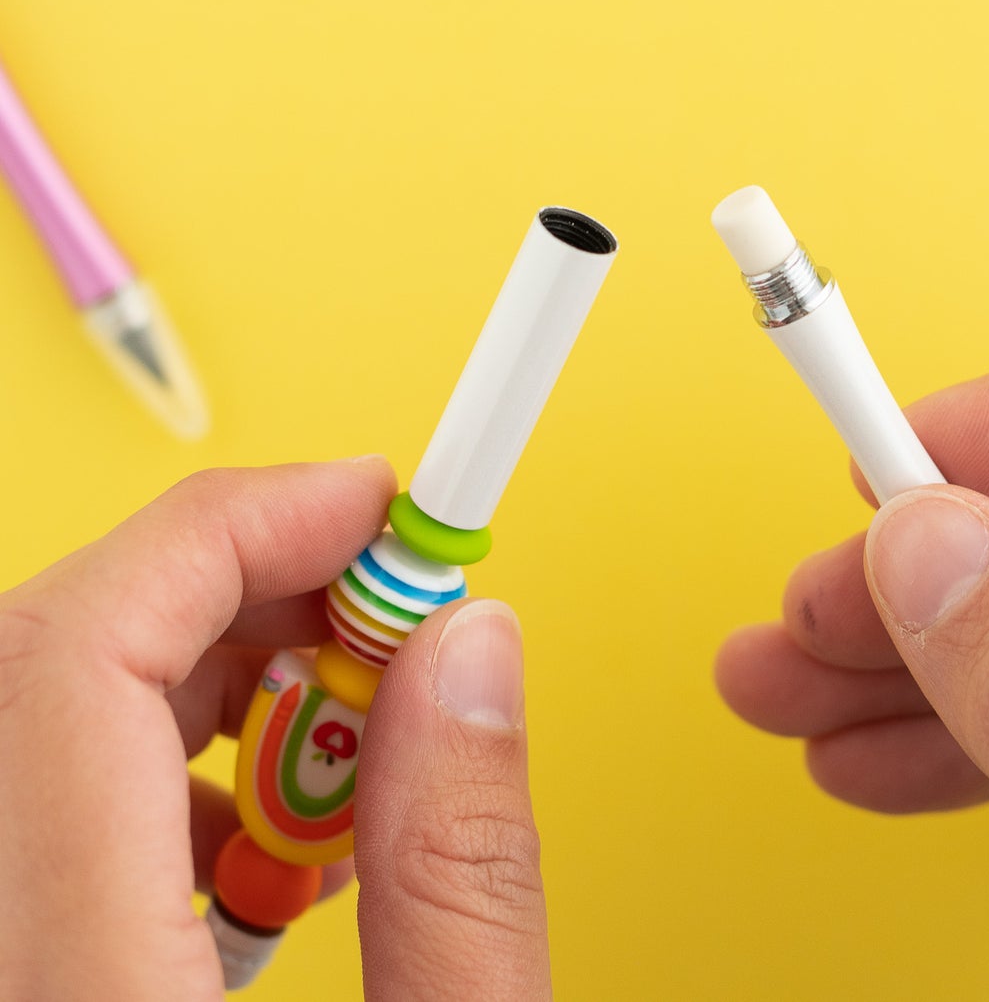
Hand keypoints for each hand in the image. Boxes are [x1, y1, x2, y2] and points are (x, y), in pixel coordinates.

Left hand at [0, 459, 551, 999]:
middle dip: (250, 590)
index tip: (367, 506)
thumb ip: (457, 877)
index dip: (229, 529)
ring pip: (61, 716)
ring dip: (225, 676)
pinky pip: (56, 805)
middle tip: (392, 610)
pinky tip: (285, 833)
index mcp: (67, 994)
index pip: (76, 655)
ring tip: (360, 729)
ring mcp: (1, 959)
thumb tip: (470, 652)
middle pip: (64, 659)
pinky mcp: (22, 962)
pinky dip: (182, 766)